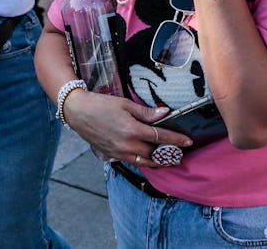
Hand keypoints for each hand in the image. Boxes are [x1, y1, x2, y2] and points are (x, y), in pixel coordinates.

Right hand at [63, 89, 191, 165]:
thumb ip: (146, 112)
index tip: (188, 141)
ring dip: (159, 161)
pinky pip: (133, 162)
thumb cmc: (101, 105)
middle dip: (170, 152)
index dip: (176, 139)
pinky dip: (144, 162)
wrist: (78, 112)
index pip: (160, 137)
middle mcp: (127, 145)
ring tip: (170, 159)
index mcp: (132, 130)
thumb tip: (164, 113)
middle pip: (155, 153)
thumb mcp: (125, 104)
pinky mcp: (113, 155)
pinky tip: (150, 159)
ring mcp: (120, 152)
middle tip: (182, 151)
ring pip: (145, 162)